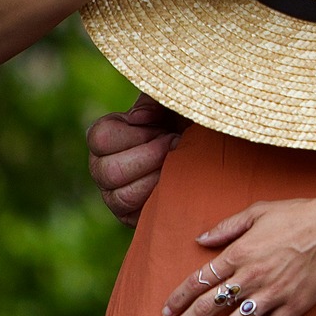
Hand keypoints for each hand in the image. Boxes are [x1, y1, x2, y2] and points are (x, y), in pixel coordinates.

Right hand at [87, 92, 185, 225]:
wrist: (215, 148)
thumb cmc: (190, 119)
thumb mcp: (173, 100)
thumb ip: (153, 100)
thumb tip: (136, 119)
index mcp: (107, 136)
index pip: (100, 139)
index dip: (136, 135)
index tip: (163, 129)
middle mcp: (102, 166)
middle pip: (108, 171)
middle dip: (150, 157)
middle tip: (175, 146)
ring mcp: (114, 194)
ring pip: (120, 196)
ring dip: (157, 176)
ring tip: (177, 163)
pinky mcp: (130, 216)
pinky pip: (134, 215)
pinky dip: (158, 197)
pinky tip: (176, 182)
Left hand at [159, 183, 315, 315]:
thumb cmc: (298, 215)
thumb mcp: (258, 211)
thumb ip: (227, 227)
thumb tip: (200, 239)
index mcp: (238, 253)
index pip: (199, 280)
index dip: (179, 298)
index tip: (166, 313)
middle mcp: (250, 277)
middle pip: (208, 307)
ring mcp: (272, 294)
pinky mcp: (293, 306)